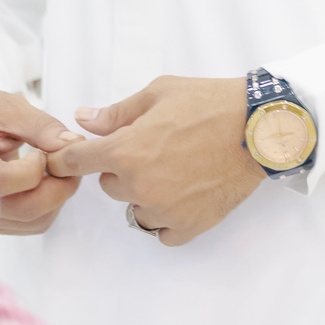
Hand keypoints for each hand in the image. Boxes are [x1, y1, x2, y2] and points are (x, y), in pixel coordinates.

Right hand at [0, 84, 83, 235]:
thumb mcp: (5, 108)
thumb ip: (41, 126)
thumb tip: (73, 143)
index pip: (16, 180)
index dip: (40, 163)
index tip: (41, 148)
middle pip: (30, 209)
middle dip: (60, 183)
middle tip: (67, 159)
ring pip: (35, 221)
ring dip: (56, 196)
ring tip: (54, 166)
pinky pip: (30, 223)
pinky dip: (47, 203)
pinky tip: (42, 179)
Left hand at [47, 76, 263, 245]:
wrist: (258, 128)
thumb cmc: (209, 103)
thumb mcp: (158, 93)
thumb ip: (117, 112)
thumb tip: (82, 119)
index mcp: (126, 150)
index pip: (76, 162)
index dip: (67, 160)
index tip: (66, 161)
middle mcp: (139, 185)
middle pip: (109, 185)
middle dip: (123, 169)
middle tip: (154, 149)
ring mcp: (163, 210)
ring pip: (136, 208)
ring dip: (145, 193)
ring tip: (175, 170)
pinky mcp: (188, 226)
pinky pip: (161, 231)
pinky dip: (168, 217)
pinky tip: (184, 194)